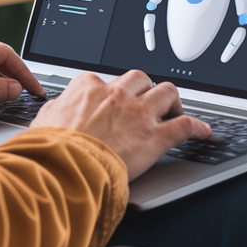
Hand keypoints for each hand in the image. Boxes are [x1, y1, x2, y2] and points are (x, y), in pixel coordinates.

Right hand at [31, 70, 211, 180]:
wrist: (64, 167)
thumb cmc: (50, 148)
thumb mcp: (43, 120)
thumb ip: (56, 109)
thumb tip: (58, 106)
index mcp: (89, 87)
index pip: (104, 80)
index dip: (111, 93)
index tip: (114, 102)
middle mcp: (117, 95)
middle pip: (141, 79)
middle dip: (145, 89)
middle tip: (146, 103)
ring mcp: (138, 114)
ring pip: (167, 92)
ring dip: (172, 102)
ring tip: (174, 111)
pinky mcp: (155, 137)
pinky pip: (185, 125)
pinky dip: (197, 128)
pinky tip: (203, 132)